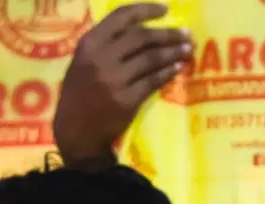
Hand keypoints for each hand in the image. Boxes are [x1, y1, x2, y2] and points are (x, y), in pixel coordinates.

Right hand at [53, 3, 192, 164]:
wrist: (76, 129)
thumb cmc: (80, 92)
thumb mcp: (83, 60)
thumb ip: (106, 44)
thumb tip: (142, 28)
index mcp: (89, 43)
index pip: (121, 16)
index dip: (146, 10)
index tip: (166, 9)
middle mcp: (101, 57)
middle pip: (142, 37)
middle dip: (167, 34)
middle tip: (186, 34)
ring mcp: (115, 79)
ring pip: (151, 59)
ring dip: (173, 52)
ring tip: (187, 49)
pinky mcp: (127, 100)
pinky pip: (153, 81)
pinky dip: (168, 72)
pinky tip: (178, 67)